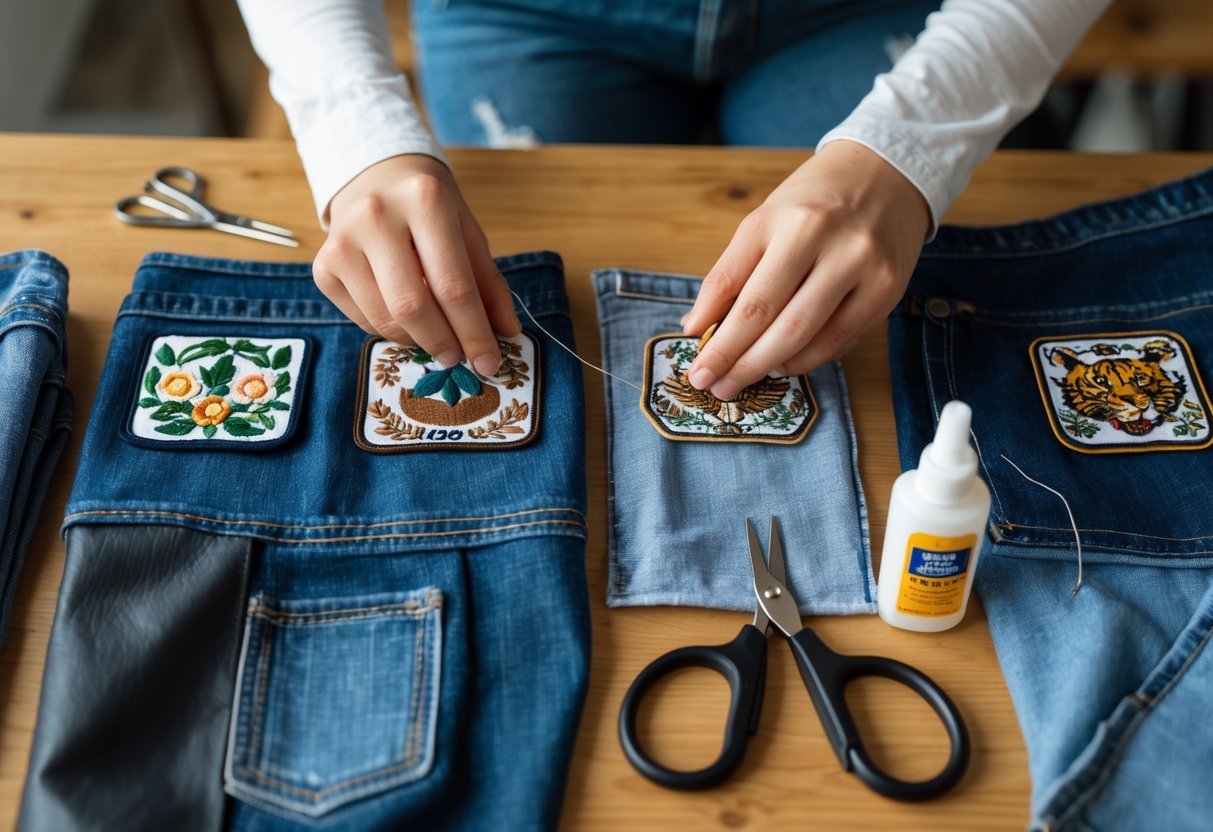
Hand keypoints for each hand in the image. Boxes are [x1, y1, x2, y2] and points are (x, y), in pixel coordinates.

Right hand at [313, 154, 519, 374]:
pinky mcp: (323, 266)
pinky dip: (391, 332)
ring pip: (385, 319)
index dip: (474, 332)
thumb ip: (489, 284)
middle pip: (412, 306)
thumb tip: (506, 334)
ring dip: (417, 341)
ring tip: (436, 338)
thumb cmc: (430, 212)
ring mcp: (342, 240)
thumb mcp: (467, 234)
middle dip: (443, 343)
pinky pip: (363, 320)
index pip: (453, 285)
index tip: (489, 363)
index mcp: (424, 200)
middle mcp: (376, 215)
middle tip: (459, 358)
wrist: (379, 181)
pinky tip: (406, 320)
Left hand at [680, 140, 929, 399]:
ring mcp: (863, 267)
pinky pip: (841, 340)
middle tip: (715, 386)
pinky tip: (784, 363)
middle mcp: (828, 242)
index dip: (716, 340)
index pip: (741, 295)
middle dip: (739, 362)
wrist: (884, 173)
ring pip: (808, 337)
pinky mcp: (887, 289)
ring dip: (770, 366)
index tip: (697, 369)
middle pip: (774, 321)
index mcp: (788, 221)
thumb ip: (729, 274)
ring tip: (743, 378)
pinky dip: (807, 359)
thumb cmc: (813, 201)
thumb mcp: (762, 222)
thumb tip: (697, 325)